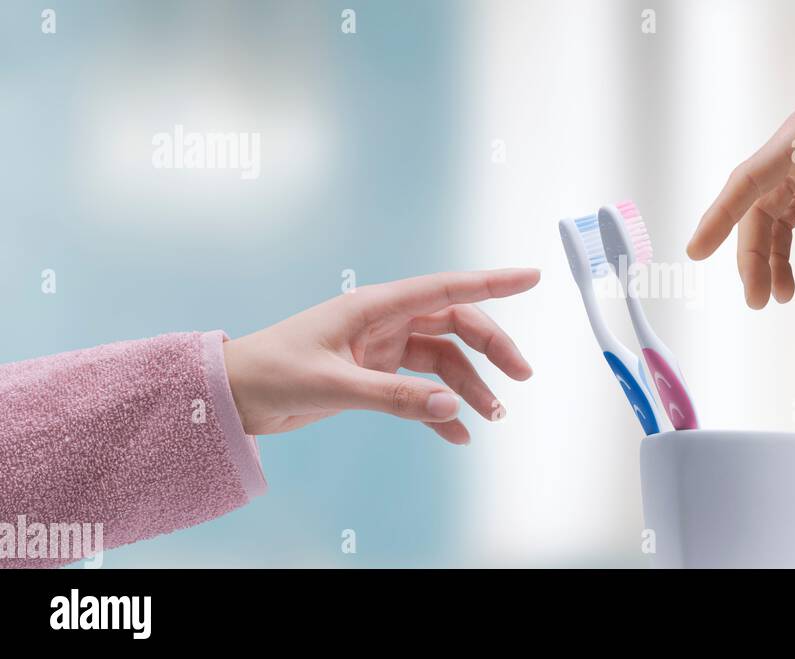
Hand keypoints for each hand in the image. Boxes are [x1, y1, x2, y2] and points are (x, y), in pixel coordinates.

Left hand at [222, 269, 539, 444]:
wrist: (232, 396)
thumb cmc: (270, 373)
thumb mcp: (333, 386)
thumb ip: (394, 398)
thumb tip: (453, 406)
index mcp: (375, 307)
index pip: (447, 288)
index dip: (493, 282)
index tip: (531, 277)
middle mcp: (384, 323)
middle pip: (455, 325)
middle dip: (492, 348)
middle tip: (520, 377)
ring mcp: (381, 349)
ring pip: (443, 361)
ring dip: (470, 386)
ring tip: (492, 416)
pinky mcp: (373, 377)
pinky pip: (420, 391)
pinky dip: (441, 410)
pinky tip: (458, 435)